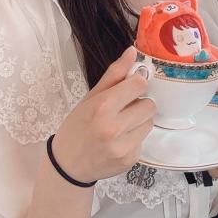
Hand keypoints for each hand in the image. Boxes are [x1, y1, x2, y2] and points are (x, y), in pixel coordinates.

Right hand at [52, 48, 155, 182]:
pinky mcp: (130, 160)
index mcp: (102, 107)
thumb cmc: (77, 127)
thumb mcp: (90, 98)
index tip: (128, 89)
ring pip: (149, 123)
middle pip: (150, 105)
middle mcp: (114, 128)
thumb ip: (114, 75)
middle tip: (124, 110)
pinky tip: (118, 142)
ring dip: (139, 122)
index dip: (136, 85)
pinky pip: (143, 141)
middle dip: (139, 104)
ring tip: (120, 126)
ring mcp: (123, 147)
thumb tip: (132, 52)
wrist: (68, 165)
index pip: (139, 84)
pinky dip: (134, 139)